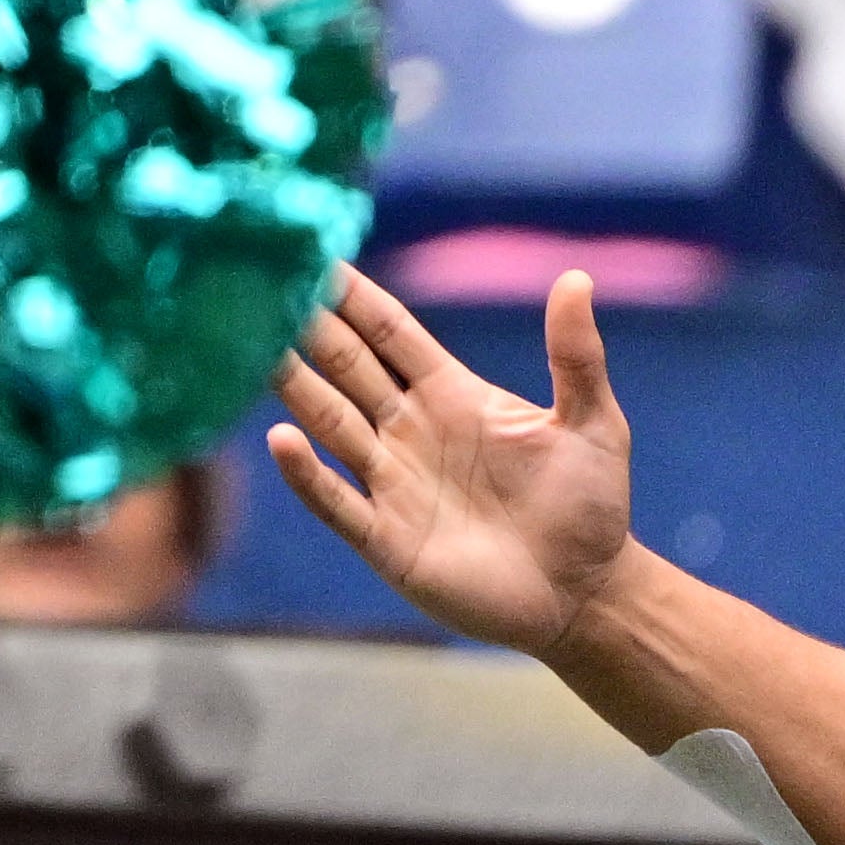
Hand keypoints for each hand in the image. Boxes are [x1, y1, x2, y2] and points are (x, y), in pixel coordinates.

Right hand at [267, 268, 633, 656]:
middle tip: (253, 279)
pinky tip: (282, 438)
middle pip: (344, 365)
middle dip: (304, 325)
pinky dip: (307, 472)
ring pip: (328, 420)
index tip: (308, 250)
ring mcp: (394, 483)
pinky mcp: (388, 538)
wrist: (587, 594)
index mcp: (451, 393)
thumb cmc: (592, 508)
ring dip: (292, 384)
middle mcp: (410, 430)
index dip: (350, 294)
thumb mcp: (594, 424)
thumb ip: (576, 356)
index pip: (387, 331)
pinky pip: (336, 500)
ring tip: (250, 344)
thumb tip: (576, 277)